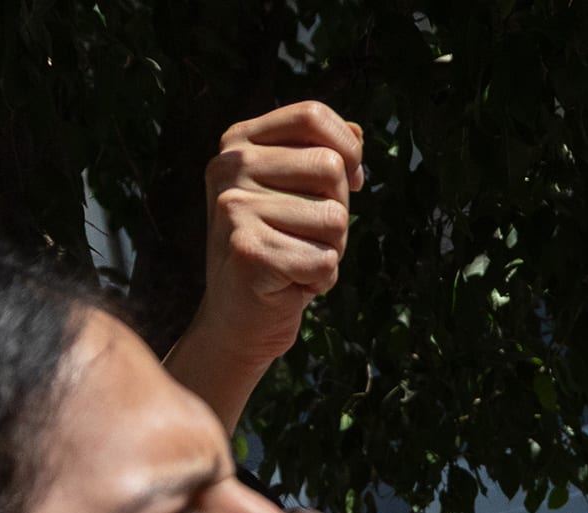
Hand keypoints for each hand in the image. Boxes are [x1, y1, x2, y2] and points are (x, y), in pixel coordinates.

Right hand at [165, 101, 364, 429]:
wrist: (238, 321)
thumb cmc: (278, 251)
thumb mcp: (297, 195)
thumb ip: (322, 158)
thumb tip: (358, 134)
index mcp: (238, 142)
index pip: (313, 116)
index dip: (348, 149)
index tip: (351, 181)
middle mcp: (229, 167)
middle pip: (330, 168)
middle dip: (339, 211)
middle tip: (309, 237)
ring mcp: (233, 208)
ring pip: (335, 219)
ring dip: (332, 250)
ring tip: (296, 261)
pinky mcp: (248, 252)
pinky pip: (325, 261)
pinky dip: (320, 281)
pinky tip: (290, 285)